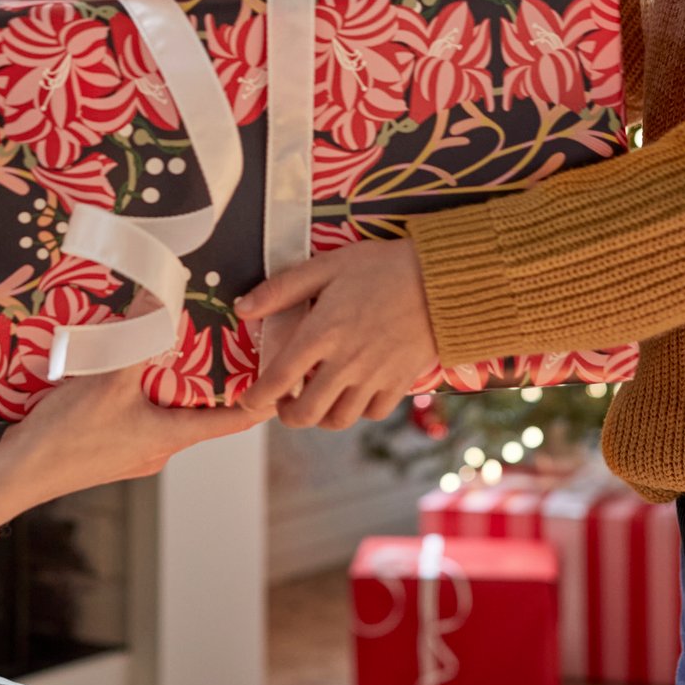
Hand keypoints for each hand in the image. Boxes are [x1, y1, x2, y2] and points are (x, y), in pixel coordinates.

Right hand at [0, 362, 274, 505]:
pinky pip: (143, 416)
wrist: (18, 474)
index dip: (262, 396)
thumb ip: (138, 336)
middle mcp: (160, 449)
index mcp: (172, 438)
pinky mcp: (112, 450)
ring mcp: (136, 452)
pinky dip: (146, 392)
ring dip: (175, 383)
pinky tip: (128, 368)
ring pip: (171, 413)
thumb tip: (161, 297)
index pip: (235, 420)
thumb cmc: (66, 435)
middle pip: (203, 412)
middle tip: (225, 338)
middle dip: (213, 378)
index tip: (280, 368)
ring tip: (175, 344)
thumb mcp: (107, 377)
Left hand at [234, 239, 437, 430]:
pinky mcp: (400, 382)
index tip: (246, 401)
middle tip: (284, 403)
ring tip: (316, 398)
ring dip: (320, 415)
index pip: (278, 379)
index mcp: (322, 332)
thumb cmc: (383, 267)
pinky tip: (352, 392)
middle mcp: (346, 363)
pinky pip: (372, 413)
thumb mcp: (327, 265)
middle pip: (306, 413)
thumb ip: (282, 289)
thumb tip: (242, 309)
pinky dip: (357, 410)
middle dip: (287, 415)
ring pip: (339, 419)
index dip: (256, 397)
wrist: (443, 279)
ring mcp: (375, 376)